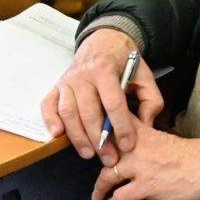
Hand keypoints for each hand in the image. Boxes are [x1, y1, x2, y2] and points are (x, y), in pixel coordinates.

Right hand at [43, 26, 163, 159]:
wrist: (103, 40)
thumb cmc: (124, 61)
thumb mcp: (144, 74)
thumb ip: (151, 99)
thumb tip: (146, 124)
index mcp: (106, 69)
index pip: (113, 103)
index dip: (121, 126)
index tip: (128, 145)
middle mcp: (82, 75)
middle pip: (89, 112)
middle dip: (100, 139)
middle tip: (110, 158)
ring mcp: (66, 81)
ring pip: (68, 112)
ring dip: (78, 136)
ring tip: (89, 154)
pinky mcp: (56, 86)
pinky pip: (48, 105)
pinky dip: (50, 120)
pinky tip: (58, 135)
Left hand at [88, 124, 199, 199]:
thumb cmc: (191, 154)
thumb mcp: (163, 139)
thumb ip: (146, 141)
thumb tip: (135, 149)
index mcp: (142, 133)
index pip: (113, 126)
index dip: (98, 129)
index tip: (90, 137)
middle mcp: (136, 148)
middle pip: (104, 153)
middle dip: (96, 163)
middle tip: (92, 169)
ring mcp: (139, 168)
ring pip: (107, 176)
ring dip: (100, 188)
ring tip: (96, 195)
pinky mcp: (145, 187)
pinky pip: (121, 197)